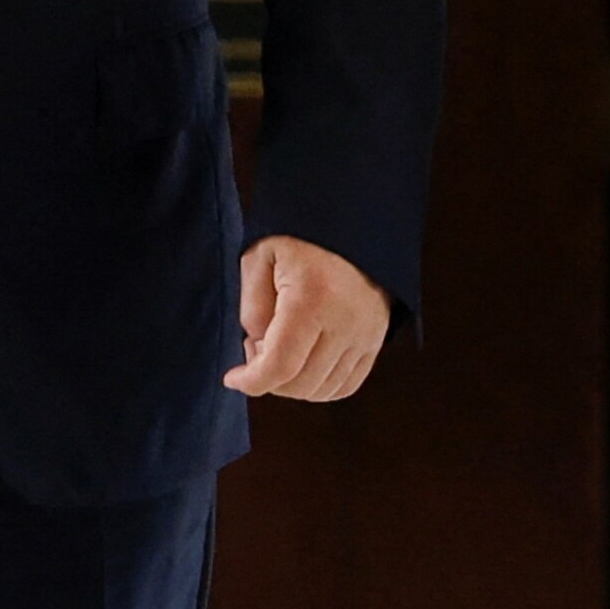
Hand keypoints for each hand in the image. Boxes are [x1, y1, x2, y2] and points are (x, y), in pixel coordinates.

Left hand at [227, 236, 388, 400]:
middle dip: (269, 378)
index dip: (251, 381)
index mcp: (312, 298)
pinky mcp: (377, 338)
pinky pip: (347, 384)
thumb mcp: (260, 259)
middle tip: (257, 347)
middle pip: (301, 384)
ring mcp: (366, 333)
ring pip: (324, 390)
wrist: (352, 218)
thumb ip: (252, 309)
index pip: (280, 366)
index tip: (233, 378)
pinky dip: (320, 385)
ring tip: (282, 348)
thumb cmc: (300, 235)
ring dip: (294, 383)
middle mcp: (345, 321)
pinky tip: (304, 361)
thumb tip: (260, 350)